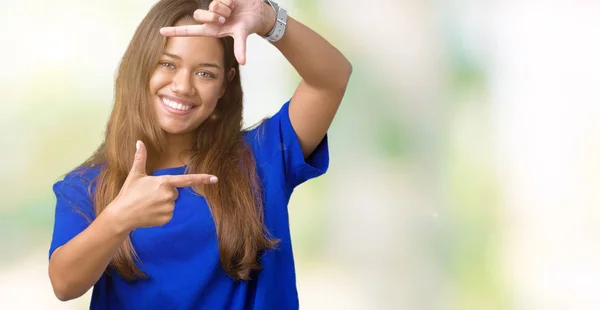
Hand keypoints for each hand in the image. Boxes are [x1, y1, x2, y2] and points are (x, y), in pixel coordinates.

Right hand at [108, 141, 217, 230]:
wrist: (121, 215)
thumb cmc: (128, 193)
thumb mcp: (135, 174)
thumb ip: (140, 158)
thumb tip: (139, 141)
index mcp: (164, 182)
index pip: (187, 180)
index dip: (202, 178)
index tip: (215, 178)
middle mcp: (169, 195)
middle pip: (174, 192)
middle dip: (164, 193)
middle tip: (149, 195)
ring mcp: (169, 208)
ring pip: (171, 203)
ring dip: (162, 203)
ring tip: (147, 204)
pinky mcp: (167, 219)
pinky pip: (169, 214)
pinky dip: (161, 214)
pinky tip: (150, 213)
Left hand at [159, 0, 276, 64]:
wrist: (258, 13)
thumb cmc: (247, 25)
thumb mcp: (242, 36)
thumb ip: (240, 48)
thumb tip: (243, 62)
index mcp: (212, 29)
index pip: (190, 31)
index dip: (175, 31)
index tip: (161, 31)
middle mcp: (211, 18)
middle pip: (199, 15)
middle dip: (213, 17)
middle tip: (225, 19)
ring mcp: (214, 7)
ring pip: (211, 6)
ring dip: (224, 9)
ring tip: (232, 11)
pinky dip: (229, 2)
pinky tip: (234, 3)